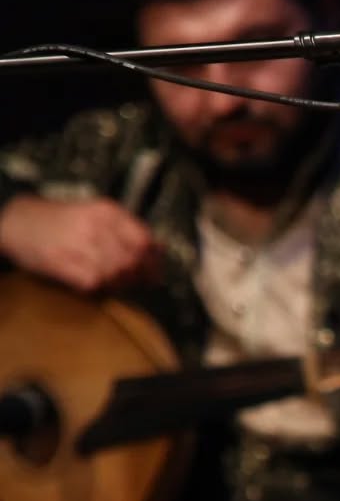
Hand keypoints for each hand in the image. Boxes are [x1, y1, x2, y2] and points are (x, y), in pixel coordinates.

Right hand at [0, 193, 163, 293]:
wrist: (17, 222)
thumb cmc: (60, 222)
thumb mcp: (97, 216)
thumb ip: (128, 231)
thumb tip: (160, 250)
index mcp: (107, 211)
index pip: (144, 240)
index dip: (153, 262)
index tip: (154, 273)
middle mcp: (96, 226)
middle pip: (133, 261)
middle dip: (136, 277)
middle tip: (132, 282)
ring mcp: (80, 244)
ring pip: (117, 273)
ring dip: (118, 284)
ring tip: (110, 282)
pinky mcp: (64, 263)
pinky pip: (95, 283)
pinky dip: (99, 288)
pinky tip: (92, 283)